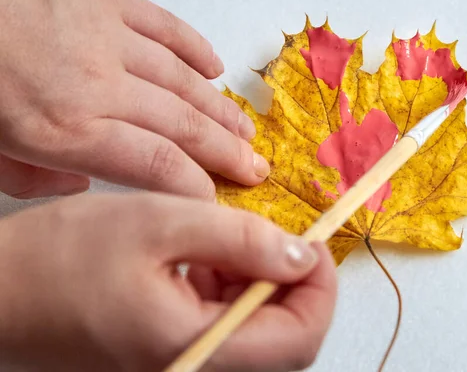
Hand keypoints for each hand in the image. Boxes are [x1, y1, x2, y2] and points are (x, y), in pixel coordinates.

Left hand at [0, 0, 267, 199]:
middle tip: (255, 169)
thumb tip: (82, 182)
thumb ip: (35, 177)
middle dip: (225, 151)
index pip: (157, 163)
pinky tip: (215, 69)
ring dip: (219, 108)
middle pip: (182, 123)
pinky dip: (194, 48)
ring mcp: (103, 36)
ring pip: (182, 78)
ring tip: (245, 131)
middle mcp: (95, 83)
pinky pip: (163, 26)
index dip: (196, 184)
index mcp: (64, 127)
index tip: (216, 198)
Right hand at [0, 193, 336, 371]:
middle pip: (283, 340)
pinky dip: (229, 289)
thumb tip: (302, 255)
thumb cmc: (65, 257)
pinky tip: (203, 260)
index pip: (298, 340)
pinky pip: (223, 328)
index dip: (320, 289)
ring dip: (256, 282)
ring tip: (222, 244)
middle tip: (272, 236)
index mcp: (194, 349)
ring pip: (255, 332)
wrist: (2, 292)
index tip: (315, 243)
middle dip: (289, 281)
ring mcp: (182, 365)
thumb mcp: (161, 224)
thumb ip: (241, 239)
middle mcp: (193, 370)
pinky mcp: (170, 354)